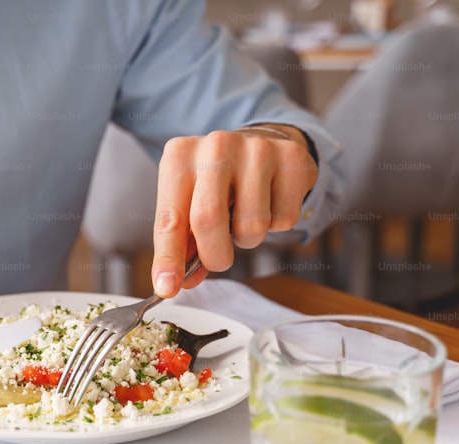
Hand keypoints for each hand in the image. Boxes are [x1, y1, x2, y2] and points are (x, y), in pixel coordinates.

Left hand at [150, 124, 317, 297]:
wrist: (260, 142)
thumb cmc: (217, 180)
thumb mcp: (188, 202)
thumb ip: (182, 242)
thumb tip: (178, 281)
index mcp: (179, 158)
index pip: (170, 218)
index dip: (169, 257)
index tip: (167, 287)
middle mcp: (215, 147)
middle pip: (208, 220)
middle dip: (213, 256)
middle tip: (218, 260)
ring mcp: (256, 149)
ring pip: (251, 226)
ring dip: (247, 240)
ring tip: (244, 218)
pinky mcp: (291, 158)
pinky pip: (284, 220)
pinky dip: (276, 226)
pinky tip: (269, 202)